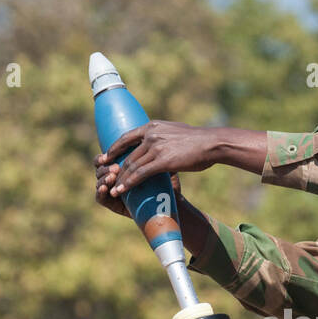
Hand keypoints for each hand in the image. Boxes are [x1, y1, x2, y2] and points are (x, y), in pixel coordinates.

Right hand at [94, 154, 179, 217]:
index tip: (109, 153)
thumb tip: (152, 137)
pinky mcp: (113, 205)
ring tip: (111, 177)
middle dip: (104, 167)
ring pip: (99, 182)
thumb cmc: (168, 186)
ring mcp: (112, 192)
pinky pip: (101, 198)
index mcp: (123, 168)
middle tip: (113, 167)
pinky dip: (100, 193)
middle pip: (100, 169)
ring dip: (102, 178)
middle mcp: (115, 179)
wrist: (169, 208)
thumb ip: (155, 154)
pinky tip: (104, 189)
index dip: (106, 155)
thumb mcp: (162, 167)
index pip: (109, 157)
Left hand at [100, 121, 221, 195]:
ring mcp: (156, 147)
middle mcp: (151, 135)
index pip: (126, 137)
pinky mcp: (162, 161)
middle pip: (127, 155)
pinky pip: (140, 174)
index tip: (106, 157)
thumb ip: (164, 136)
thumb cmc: (199, 140)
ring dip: (120, 180)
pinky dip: (129, 184)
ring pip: (131, 166)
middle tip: (108, 179)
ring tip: (113, 190)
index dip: (114, 149)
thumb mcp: (176, 132)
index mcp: (152, 126)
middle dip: (115, 169)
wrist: (212, 143)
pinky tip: (122, 192)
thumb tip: (162, 140)